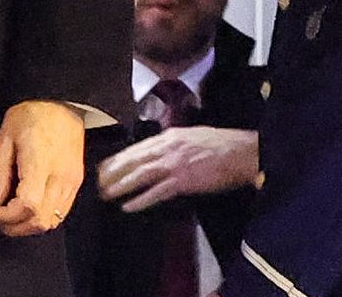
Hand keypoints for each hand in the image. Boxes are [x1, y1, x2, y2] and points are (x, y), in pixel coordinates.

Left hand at [0, 100, 85, 236]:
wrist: (61, 104)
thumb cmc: (31, 116)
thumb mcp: (4, 138)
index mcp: (40, 163)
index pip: (28, 205)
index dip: (8, 217)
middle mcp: (60, 177)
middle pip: (41, 220)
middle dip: (16, 228)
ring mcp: (72, 182)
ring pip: (53, 221)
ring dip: (29, 226)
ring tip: (10, 218)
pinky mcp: (76, 183)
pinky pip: (61, 212)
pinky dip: (42, 217)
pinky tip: (27, 210)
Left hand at [98, 126, 258, 211]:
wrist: (244, 152)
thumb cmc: (222, 145)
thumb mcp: (191, 135)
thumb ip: (171, 143)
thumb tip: (156, 151)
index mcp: (168, 136)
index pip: (135, 148)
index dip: (117, 158)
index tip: (103, 166)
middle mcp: (166, 148)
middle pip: (132, 160)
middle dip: (112, 172)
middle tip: (97, 182)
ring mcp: (174, 164)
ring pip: (139, 175)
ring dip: (120, 186)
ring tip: (106, 194)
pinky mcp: (183, 181)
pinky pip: (156, 192)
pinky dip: (140, 199)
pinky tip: (128, 206)